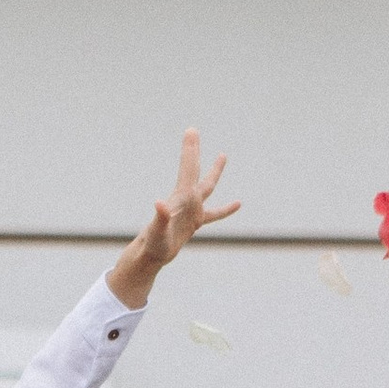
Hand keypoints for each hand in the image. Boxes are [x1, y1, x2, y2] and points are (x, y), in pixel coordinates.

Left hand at [105, 128, 239, 310]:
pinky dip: (226, 209)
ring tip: (223, 155)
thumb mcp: (157, 232)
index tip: (191, 131)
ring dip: (214, 171)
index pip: (188, 169)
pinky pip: (214, 213)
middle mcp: (186, 200)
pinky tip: (237, 203)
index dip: (190, 150)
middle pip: (193, 170)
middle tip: (193, 131)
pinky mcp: (195, 222)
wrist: (151, 256)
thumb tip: (159, 203)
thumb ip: (160, 218)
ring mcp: (191, 210)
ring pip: (207, 186)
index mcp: (181, 198)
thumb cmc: (153, 245)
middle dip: (194, 151)